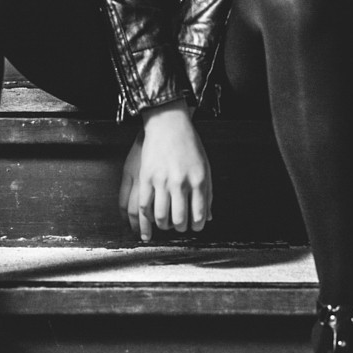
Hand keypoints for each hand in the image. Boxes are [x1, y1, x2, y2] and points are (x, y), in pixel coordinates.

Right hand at [119, 101, 212, 241]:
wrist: (169, 124)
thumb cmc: (189, 145)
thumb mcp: (205, 167)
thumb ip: (207, 193)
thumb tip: (208, 217)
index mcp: (198, 180)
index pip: (199, 215)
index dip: (197, 226)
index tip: (195, 227)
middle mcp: (180, 182)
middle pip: (179, 219)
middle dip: (180, 228)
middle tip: (179, 226)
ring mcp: (161, 180)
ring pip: (160, 216)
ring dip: (163, 225)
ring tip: (165, 223)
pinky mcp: (145, 177)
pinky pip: (144, 205)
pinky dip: (147, 215)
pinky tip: (151, 215)